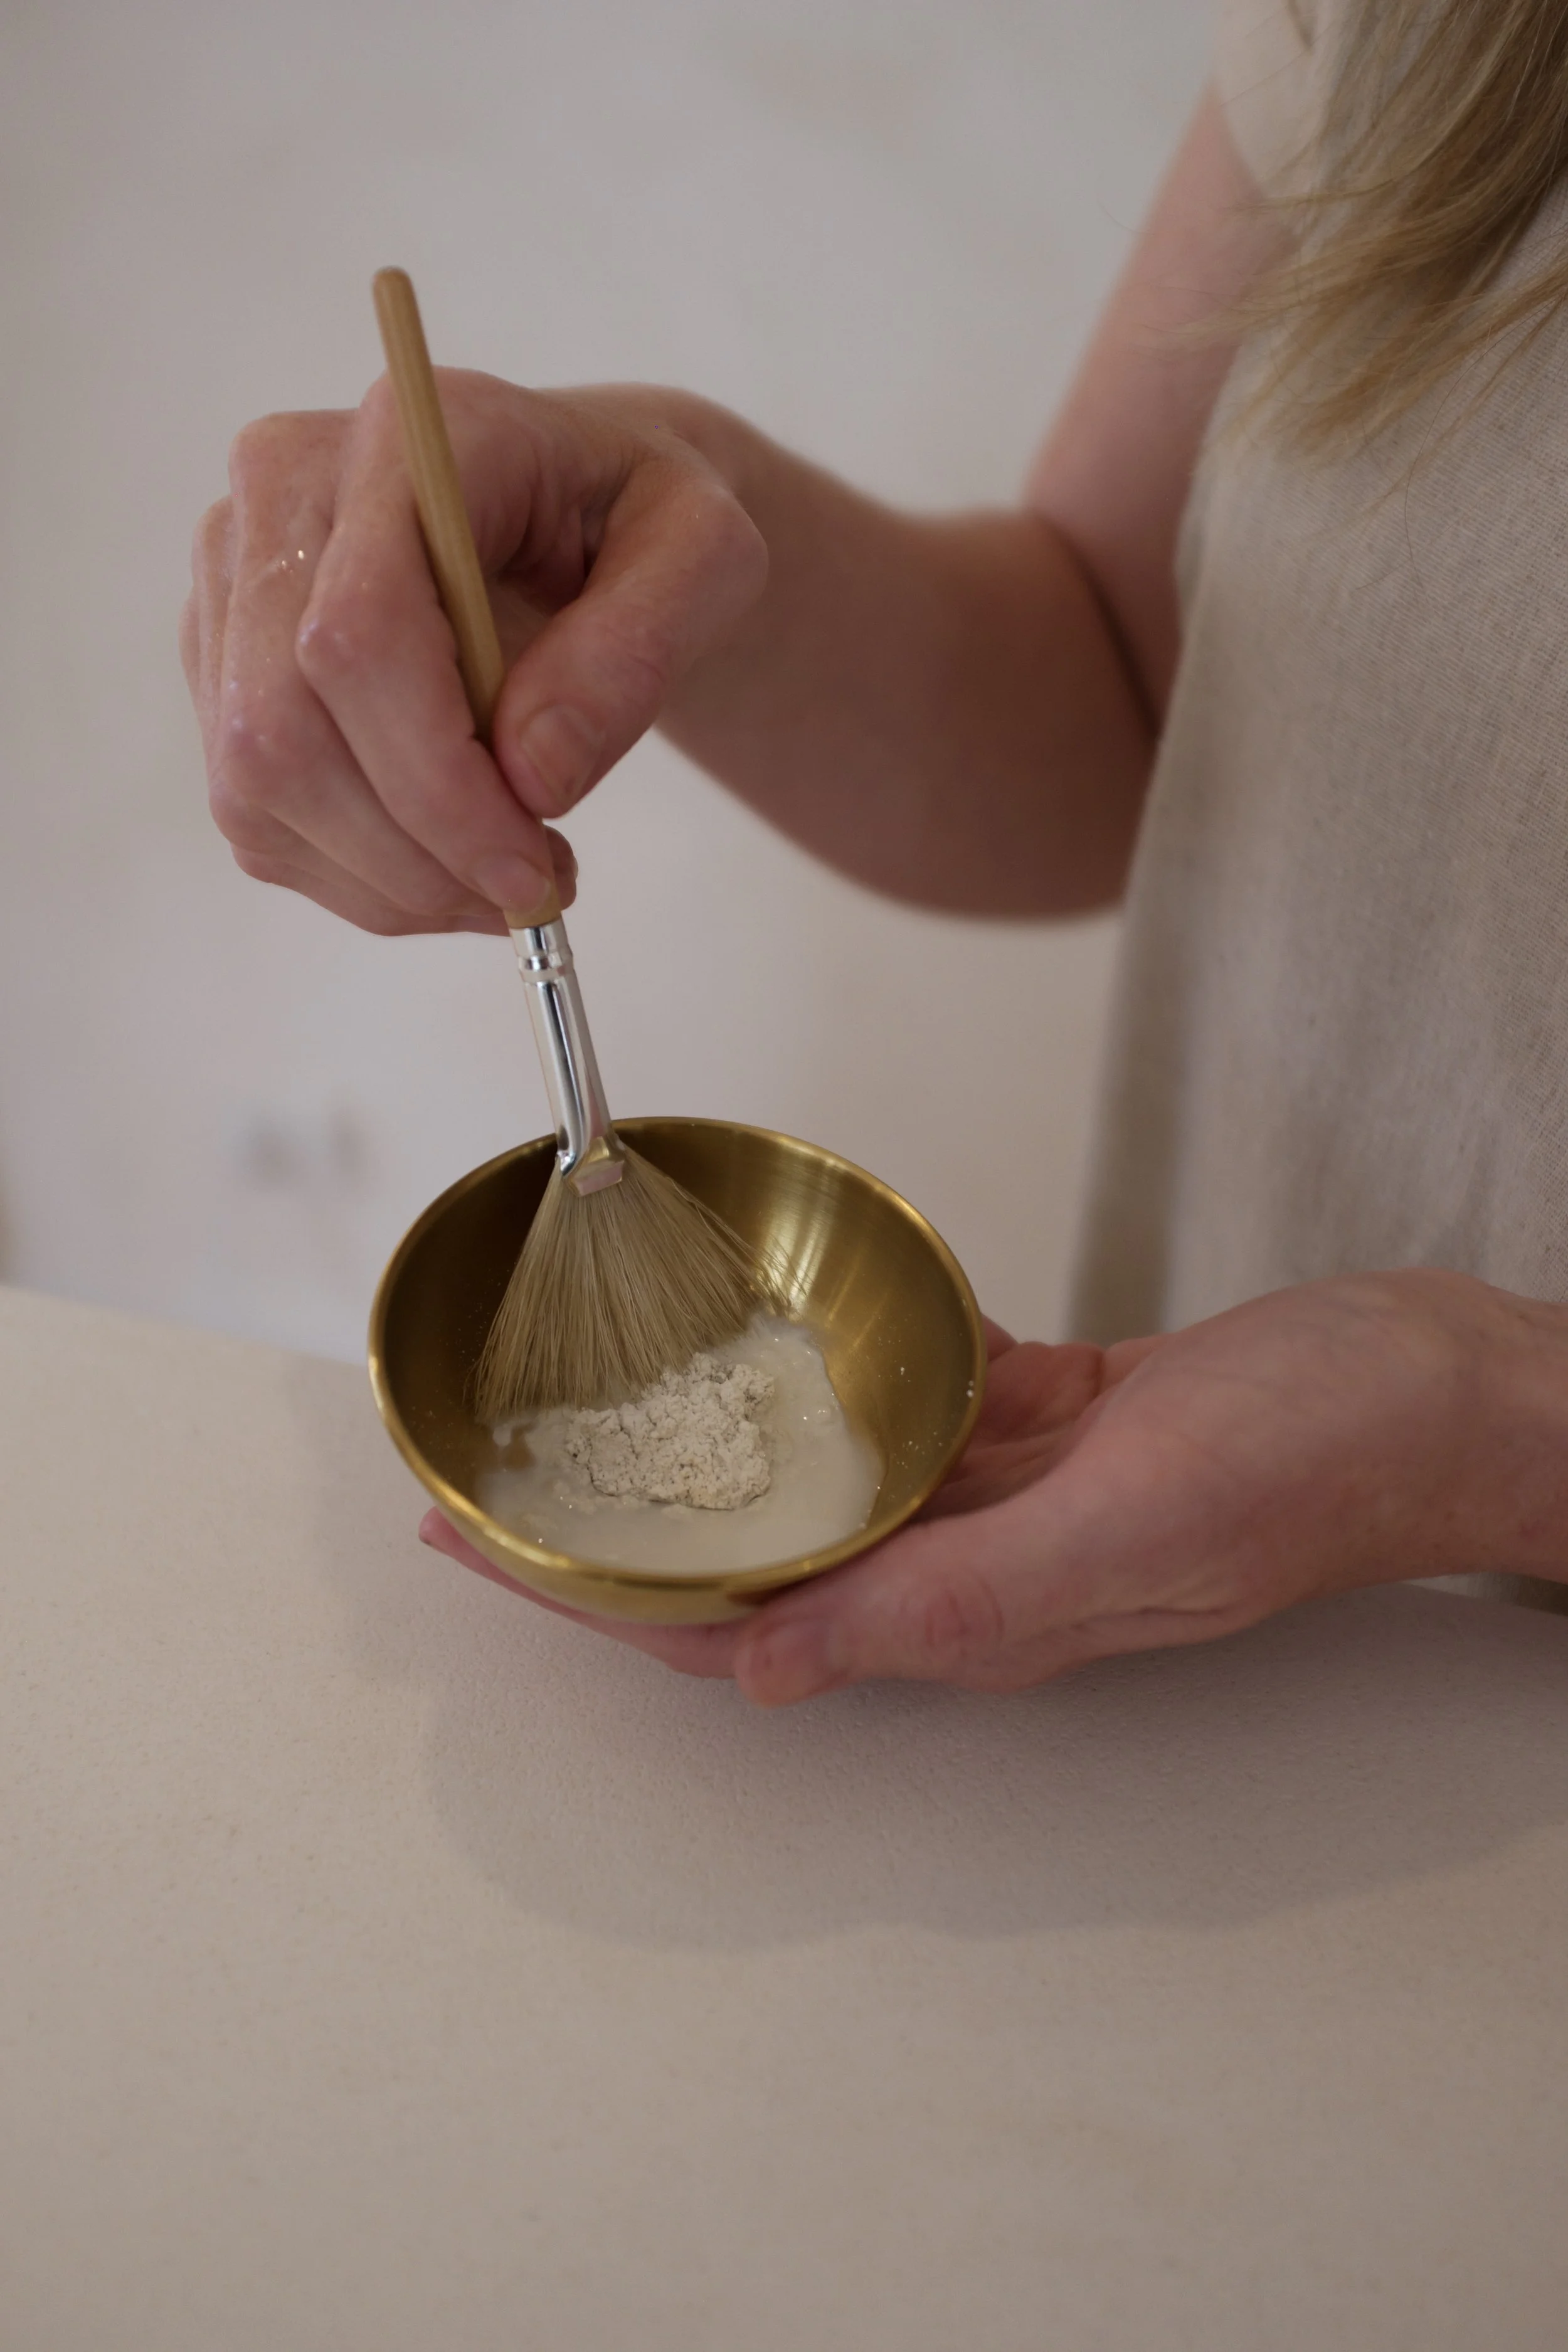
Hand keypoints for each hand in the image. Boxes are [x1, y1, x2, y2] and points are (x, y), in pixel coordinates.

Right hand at [181, 376, 767, 932]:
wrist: (585, 516)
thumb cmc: (642, 525)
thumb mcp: (707, 559)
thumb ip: (636, 653)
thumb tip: (533, 774)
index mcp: (400, 438)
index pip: (357, 632)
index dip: (437, 779)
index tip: (535, 863)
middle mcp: (280, 493)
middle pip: (282, 727)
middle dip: (412, 851)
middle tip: (529, 892)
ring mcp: (233, 583)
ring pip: (257, 789)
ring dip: (391, 882)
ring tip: (507, 880)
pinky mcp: (221, 668)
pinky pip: (260, 821)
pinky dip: (364, 880)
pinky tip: (449, 866)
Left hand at [421, 1269, 1567, 1700]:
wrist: (1443, 1393)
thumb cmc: (1323, 1455)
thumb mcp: (1137, 1521)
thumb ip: (955, 1598)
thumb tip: (773, 1666)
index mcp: (974, 1612)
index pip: (734, 1619)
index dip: (590, 1589)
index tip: (474, 1536)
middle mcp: (969, 1564)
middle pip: (746, 1555)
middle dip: (611, 1523)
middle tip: (487, 1467)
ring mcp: (1008, 1494)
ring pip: (816, 1477)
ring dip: (702, 1445)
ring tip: (593, 1395)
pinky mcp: (1051, 1421)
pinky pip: (908, 1397)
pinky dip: (835, 1360)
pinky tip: (787, 1315)